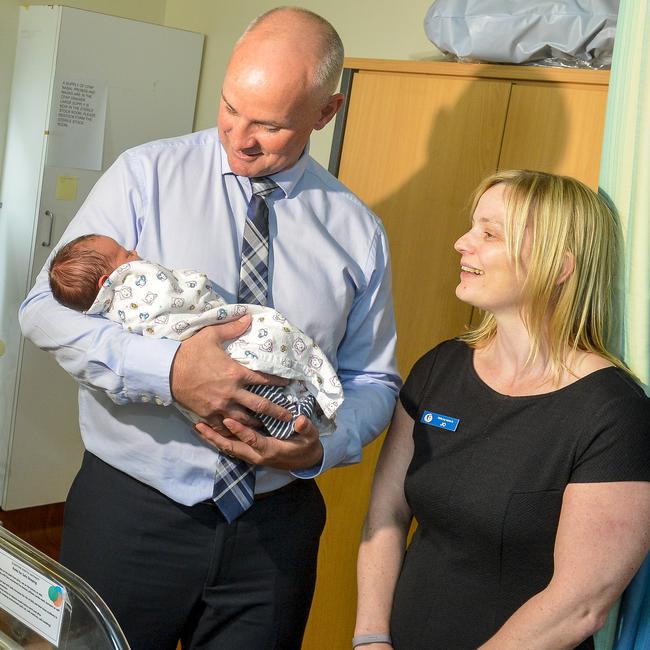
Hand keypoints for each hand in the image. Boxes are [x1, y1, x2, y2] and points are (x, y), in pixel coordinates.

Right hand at [170, 315, 290, 432]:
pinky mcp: (208, 415)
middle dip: (276, 412)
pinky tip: (241, 433)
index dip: (278, 383)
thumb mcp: (211, 335)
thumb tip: (248, 317)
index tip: (289, 385)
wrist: (167, 370)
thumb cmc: (190, 352)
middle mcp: (231, 392)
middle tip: (289, 417)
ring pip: (245, 420)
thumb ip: (232, 328)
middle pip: (260, 405)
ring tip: (268, 426)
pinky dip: (234, 431)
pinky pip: (225, 427)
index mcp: (235, 373)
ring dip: (258, 423)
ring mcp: (220, 406)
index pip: (263, 380)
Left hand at [194, 414, 323, 470]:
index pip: (251, 440)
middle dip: (215, 437)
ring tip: (198, 427)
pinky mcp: (249, 453)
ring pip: (228, 449)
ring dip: (213, 438)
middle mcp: (257, 455)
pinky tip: (209, 430)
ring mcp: (251, 456)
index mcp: (270, 449)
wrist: (305, 462)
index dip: (240, 431)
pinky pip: (231, 448)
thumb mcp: (311, 437)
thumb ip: (306, 428)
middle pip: (231, 447)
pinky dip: (219, 440)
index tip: (227, 420)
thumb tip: (300, 421)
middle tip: (199, 425)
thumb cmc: (306, 446)